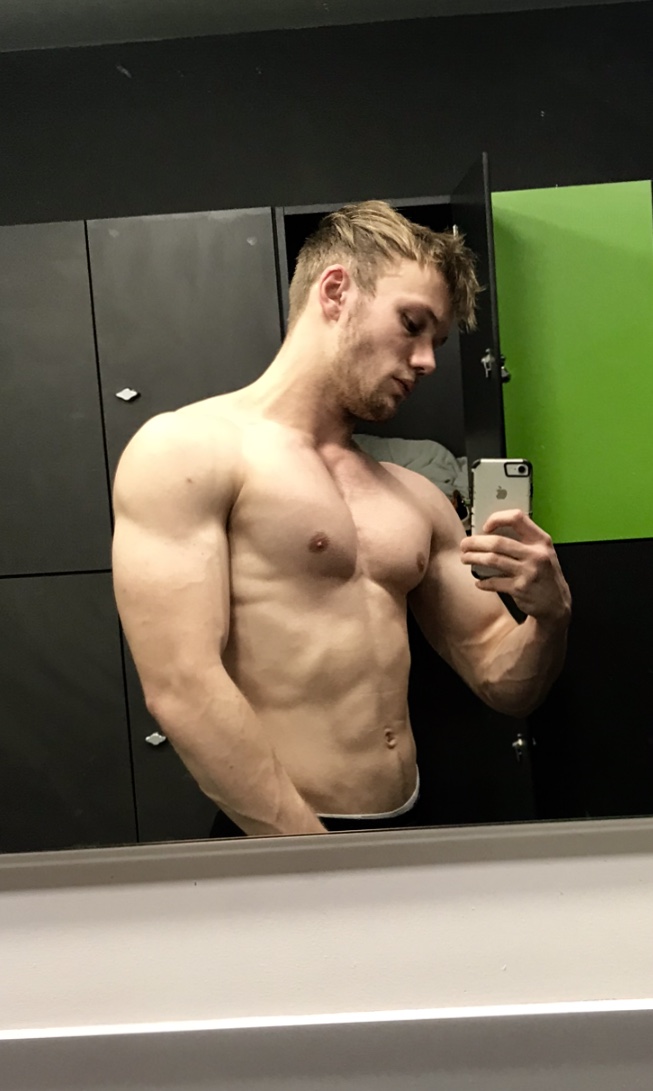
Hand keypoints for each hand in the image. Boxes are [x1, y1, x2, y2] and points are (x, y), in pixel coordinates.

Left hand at [460, 509, 571, 625]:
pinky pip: (494, 582)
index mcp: (541, 540)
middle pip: (498, 542)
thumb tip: (489, 533)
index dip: (497, 519)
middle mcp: (536, 554)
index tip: (485, 527)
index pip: (517, 518)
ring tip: (465, 558)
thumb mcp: (542, 552)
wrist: (557, 603)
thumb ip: (523, 541)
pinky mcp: (520, 589)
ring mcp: (528, 572)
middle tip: (464, 545)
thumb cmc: (544, 574)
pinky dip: (483, 582)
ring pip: (493, 560)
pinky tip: (478, 582)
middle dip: (475, 542)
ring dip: (474, 558)